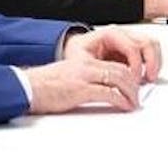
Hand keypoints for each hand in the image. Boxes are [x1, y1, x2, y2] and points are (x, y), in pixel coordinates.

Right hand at [25, 57, 140, 113]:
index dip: (129, 74)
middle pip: (121, 70)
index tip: (134, 84)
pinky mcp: (81, 90)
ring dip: (131, 92)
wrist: (28, 88)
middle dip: (134, 83)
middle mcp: (87, 66)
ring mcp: (85, 77)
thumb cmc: (45, 85)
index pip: (116, 63)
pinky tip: (125, 106)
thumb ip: (87, 79)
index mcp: (85, 61)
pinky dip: (121, 100)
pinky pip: (108, 93)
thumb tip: (102, 89)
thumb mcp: (70, 76)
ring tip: (135, 102)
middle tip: (139, 95)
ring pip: (119, 79)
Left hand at [61, 27, 162, 83]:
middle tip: (149, 78)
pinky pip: (151, 52)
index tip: (133, 80)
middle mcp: (122, 34)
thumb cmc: (77, 56)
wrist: (75, 54)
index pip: (132, 46)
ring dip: (155, 62)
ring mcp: (129, 40)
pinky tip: (148, 75)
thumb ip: (98, 68)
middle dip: (151, 62)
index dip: (135, 64)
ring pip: (152, 45)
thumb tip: (112, 77)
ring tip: (150, 77)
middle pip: (147, 42)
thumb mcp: (81, 61)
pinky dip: (153, 63)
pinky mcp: (133, 49)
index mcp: (110, 34)